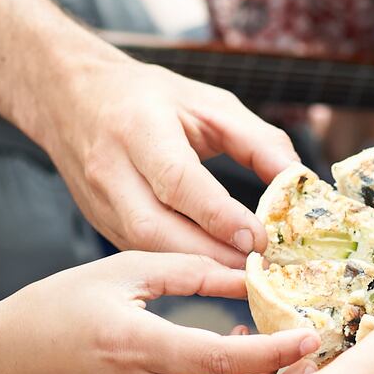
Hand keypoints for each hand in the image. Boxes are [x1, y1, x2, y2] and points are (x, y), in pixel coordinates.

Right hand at [0, 253, 322, 373]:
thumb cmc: (52, 310)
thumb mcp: (117, 272)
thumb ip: (186, 270)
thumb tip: (248, 272)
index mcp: (135, 347)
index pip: (222, 361)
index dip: (275, 353)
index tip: (311, 335)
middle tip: (317, 364)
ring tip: (288, 356)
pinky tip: (239, 357)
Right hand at [47, 57, 297, 265]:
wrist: (72, 97)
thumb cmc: (149, 97)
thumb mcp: (209, 104)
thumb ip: (258, 141)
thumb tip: (301, 181)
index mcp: (138, 127)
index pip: (177, 180)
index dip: (219, 215)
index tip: (259, 239)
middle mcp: (111, 168)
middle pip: (156, 227)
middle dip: (211, 255)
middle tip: (258, 270)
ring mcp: (99, 201)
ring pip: (146, 248)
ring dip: (197, 268)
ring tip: (243, 276)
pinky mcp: (99, 223)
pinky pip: (141, 252)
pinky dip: (180, 265)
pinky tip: (214, 270)